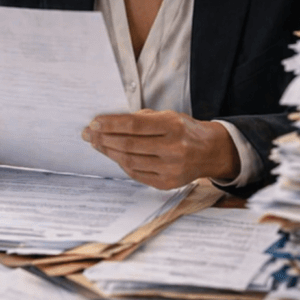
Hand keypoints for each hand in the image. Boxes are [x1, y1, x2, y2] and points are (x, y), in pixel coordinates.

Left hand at [81, 109, 239, 189]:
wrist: (210, 152)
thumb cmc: (185, 130)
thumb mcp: (168, 116)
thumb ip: (142, 118)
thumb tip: (109, 123)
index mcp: (173, 126)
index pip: (134, 124)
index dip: (110, 124)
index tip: (94, 122)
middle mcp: (173, 148)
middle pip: (128, 145)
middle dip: (103, 139)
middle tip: (88, 134)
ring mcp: (170, 169)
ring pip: (129, 161)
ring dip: (108, 152)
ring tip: (96, 144)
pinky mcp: (167, 183)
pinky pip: (136, 174)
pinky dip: (121, 164)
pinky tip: (113, 155)